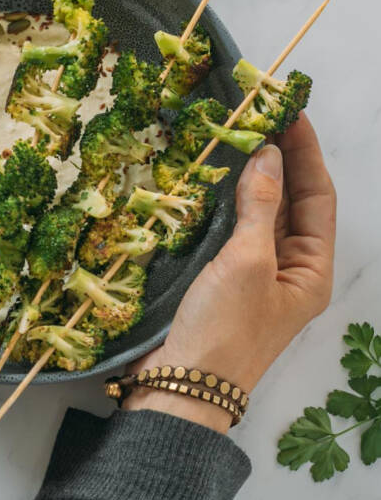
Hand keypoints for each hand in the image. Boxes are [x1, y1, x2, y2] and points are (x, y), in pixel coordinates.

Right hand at [126, 113, 335, 431]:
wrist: (181, 387)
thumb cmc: (224, 329)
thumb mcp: (246, 262)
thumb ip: (258, 206)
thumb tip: (267, 154)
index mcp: (310, 271)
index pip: (317, 198)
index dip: (305, 154)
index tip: (289, 113)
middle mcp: (288, 271)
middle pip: (290, 203)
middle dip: (277, 161)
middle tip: (257, 117)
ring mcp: (252, 276)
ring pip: (257, 215)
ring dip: (247, 179)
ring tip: (232, 139)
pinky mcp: (218, 281)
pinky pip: (228, 232)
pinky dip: (220, 204)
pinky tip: (205, 182)